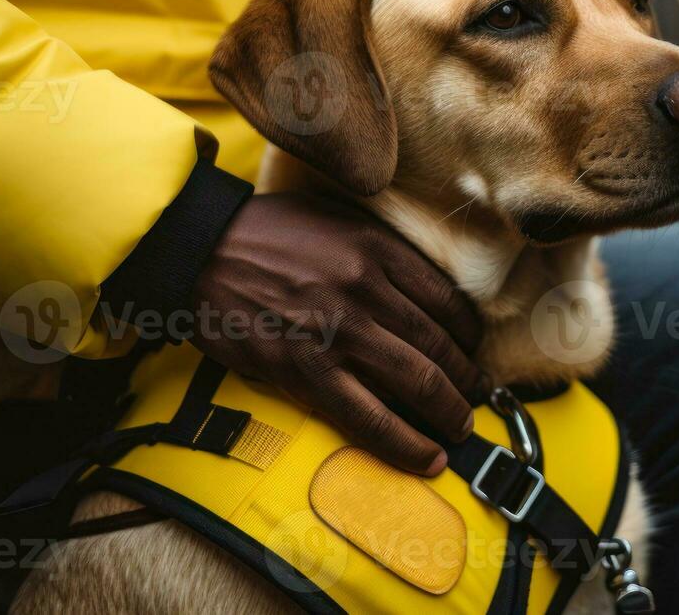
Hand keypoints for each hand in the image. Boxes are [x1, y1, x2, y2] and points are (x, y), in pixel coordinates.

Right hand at [188, 192, 487, 474]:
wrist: (199, 249)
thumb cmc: (268, 233)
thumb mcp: (338, 220)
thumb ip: (383, 251)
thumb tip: (425, 290)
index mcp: (378, 249)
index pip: (448, 300)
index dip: (470, 334)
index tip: (474, 349)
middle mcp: (367, 289)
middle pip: (440, 345)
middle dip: (468, 379)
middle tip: (479, 396)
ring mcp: (337, 332)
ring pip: (417, 382)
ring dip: (449, 412)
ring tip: (460, 428)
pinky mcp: (305, 370)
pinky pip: (368, 417)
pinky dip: (404, 443)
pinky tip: (427, 457)